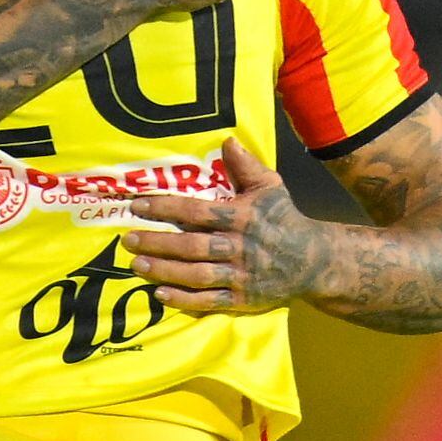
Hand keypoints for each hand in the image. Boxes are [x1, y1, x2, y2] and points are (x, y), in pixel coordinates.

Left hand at [119, 136, 329, 316]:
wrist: (313, 261)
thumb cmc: (284, 219)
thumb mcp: (270, 187)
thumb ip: (246, 166)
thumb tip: (226, 140)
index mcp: (243, 217)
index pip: (198, 212)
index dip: (166, 209)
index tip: (137, 206)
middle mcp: (239, 247)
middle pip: (192, 245)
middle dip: (158, 243)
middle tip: (128, 240)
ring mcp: (241, 275)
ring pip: (197, 274)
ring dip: (165, 271)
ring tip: (137, 265)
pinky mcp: (242, 300)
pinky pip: (210, 301)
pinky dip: (184, 299)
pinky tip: (160, 294)